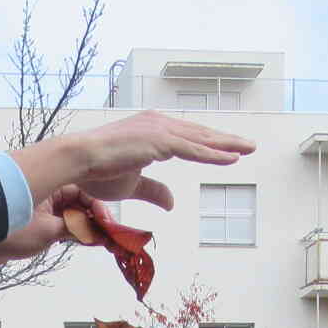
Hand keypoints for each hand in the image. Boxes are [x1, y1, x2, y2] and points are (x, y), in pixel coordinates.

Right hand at [0, 113, 254, 267]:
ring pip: (200, 139)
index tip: (228, 149)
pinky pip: (192, 148)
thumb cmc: (99, 171)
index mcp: (152, 131)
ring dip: (226, 145)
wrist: (79, 161)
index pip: (187, 138)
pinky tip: (230, 158)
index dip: (208, 144)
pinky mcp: (159, 141)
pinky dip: (212, 154)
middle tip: (248, 145)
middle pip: (199, 134)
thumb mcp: (133, 185)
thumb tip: (173, 203)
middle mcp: (158, 124)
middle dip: (225, 141)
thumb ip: (154, 191)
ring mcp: (159, 130)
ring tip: (248, 149)